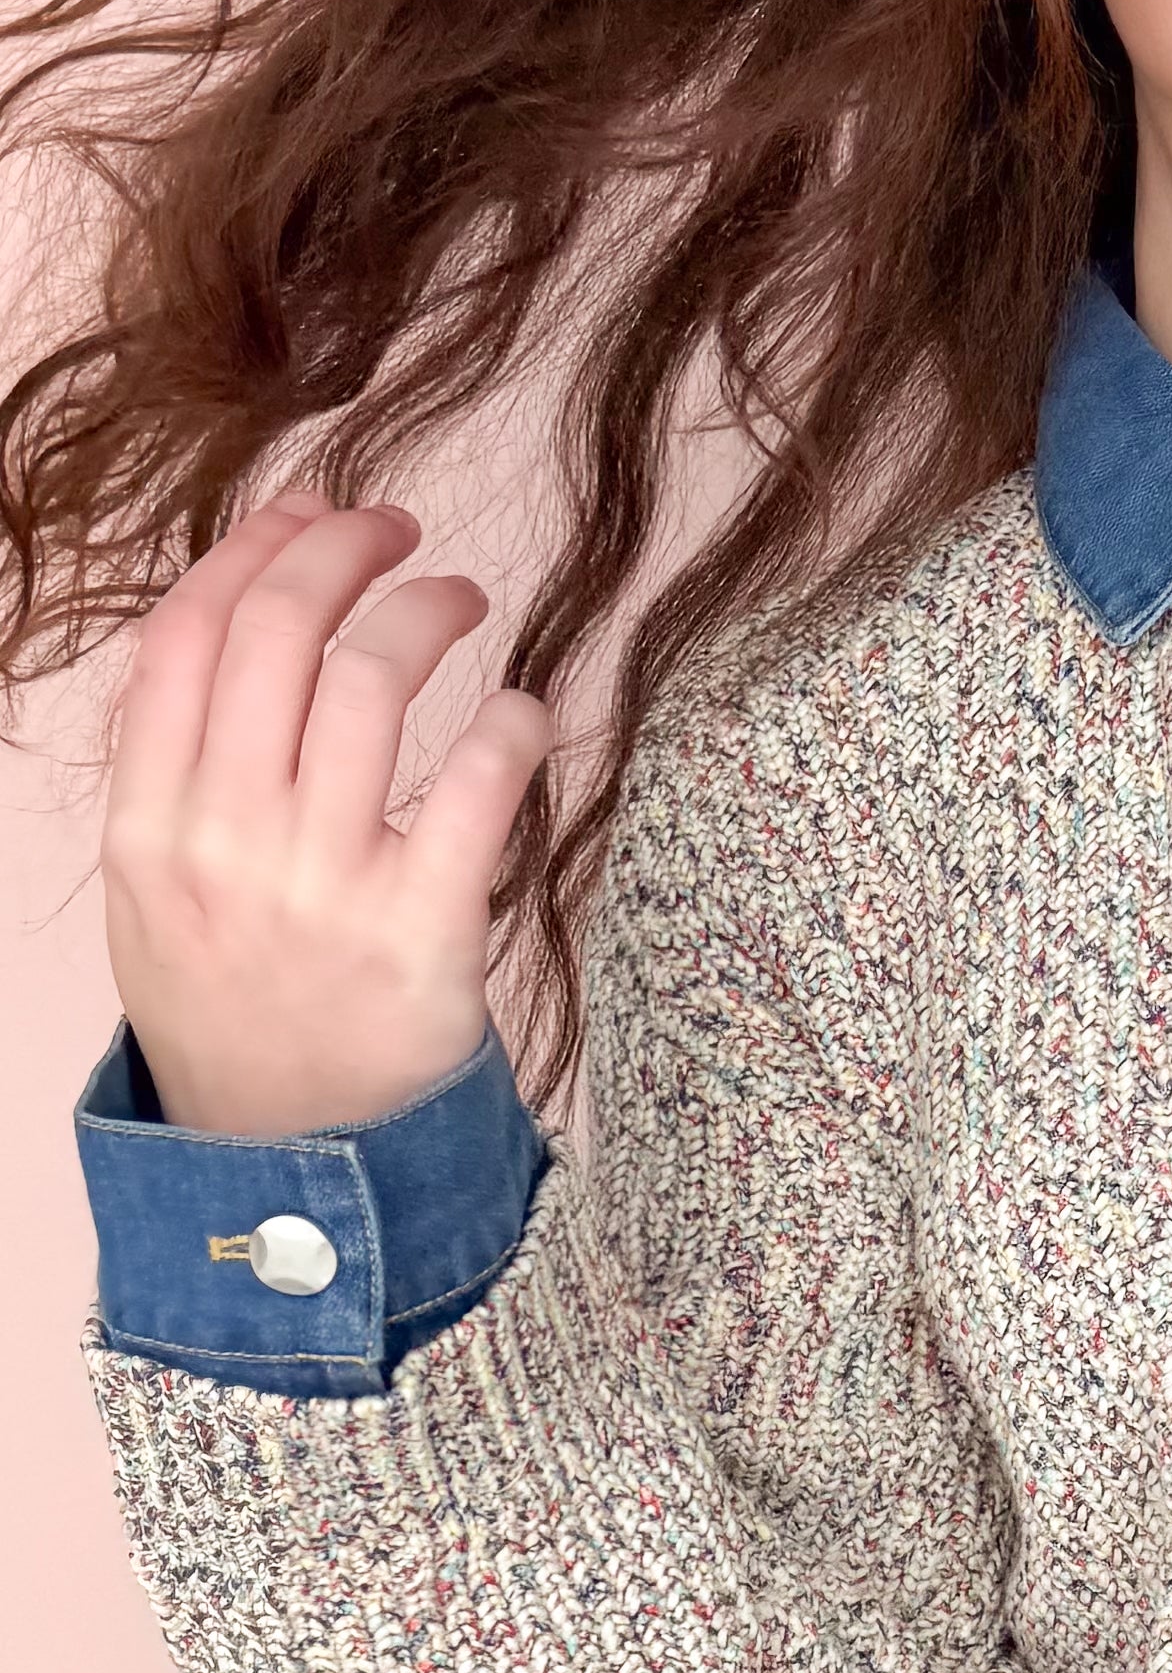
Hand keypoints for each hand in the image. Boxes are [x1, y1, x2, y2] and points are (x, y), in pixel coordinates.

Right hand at [101, 496, 554, 1134]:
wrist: (289, 1158)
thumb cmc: (234, 1004)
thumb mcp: (154, 891)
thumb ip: (179, 767)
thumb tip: (246, 608)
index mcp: (147, 827)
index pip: (183, 638)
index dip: (255, 550)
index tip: (312, 514)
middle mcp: (222, 846)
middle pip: (275, 634)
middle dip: (343, 549)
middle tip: (398, 531)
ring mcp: (320, 890)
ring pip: (372, 682)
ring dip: (430, 609)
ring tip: (463, 601)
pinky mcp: (421, 933)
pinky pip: (478, 785)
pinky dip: (512, 722)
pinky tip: (522, 712)